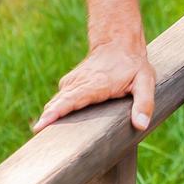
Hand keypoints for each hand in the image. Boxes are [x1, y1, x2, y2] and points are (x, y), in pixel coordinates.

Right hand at [31, 40, 156, 133]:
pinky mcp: (68, 85)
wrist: (118, 44)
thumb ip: (144, 103)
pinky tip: (50, 126)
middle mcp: (79, 83)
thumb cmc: (133, 66)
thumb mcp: (146, 81)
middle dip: (47, 121)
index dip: (56, 113)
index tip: (42, 124)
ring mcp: (71, 83)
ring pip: (55, 103)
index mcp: (96, 85)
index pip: (72, 100)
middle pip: (58, 104)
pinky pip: (58, 101)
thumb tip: (141, 125)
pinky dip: (53, 112)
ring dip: (48, 118)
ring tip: (41, 137)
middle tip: (38, 139)